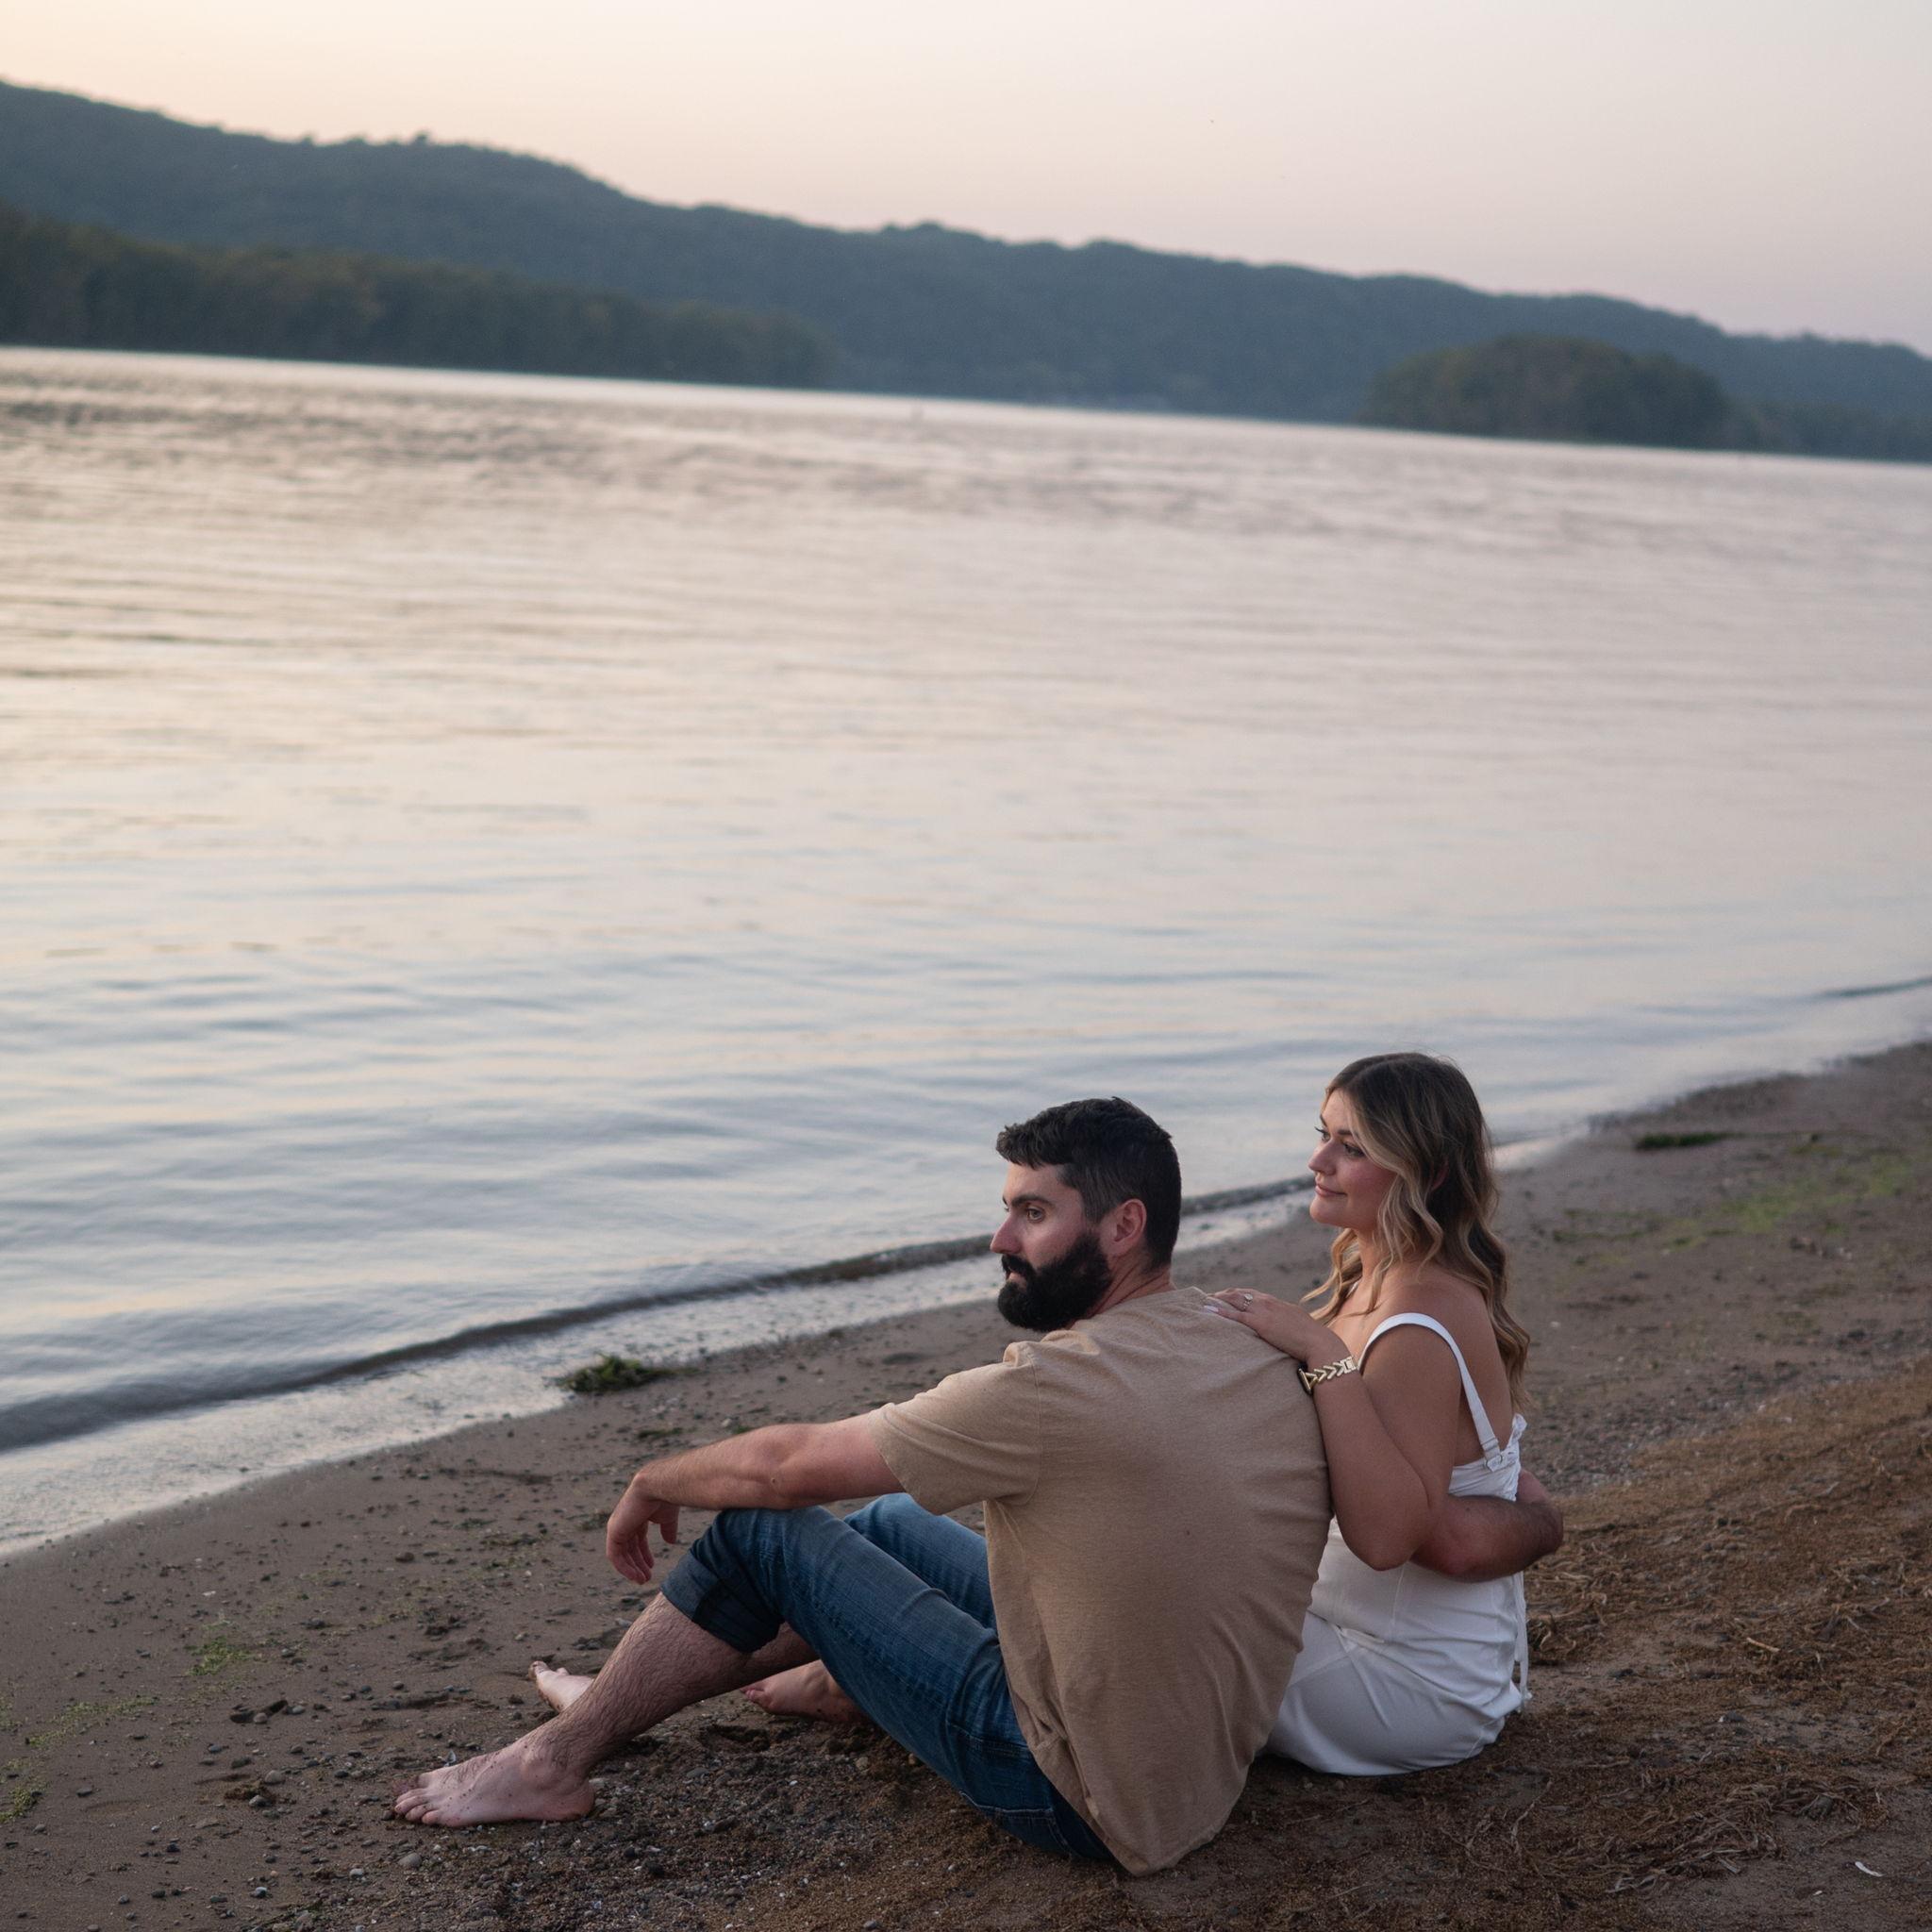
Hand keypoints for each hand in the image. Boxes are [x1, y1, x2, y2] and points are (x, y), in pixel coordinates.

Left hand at [606, 1476, 680, 1584]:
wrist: (658, 1486)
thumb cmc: (665, 1497)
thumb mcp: (668, 1518)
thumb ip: (668, 1529)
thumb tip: (670, 1542)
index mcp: (637, 1516)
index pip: (637, 1538)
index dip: (644, 1554)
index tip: (652, 1566)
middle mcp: (625, 1521)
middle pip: (629, 1548)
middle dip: (638, 1564)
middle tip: (646, 1578)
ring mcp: (617, 1526)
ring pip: (621, 1554)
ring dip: (631, 1569)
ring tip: (642, 1580)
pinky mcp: (614, 1532)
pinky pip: (615, 1556)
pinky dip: (624, 1568)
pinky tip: (635, 1576)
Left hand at [1203, 1288, 1348, 1367]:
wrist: (1318, 1342)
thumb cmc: (1311, 1338)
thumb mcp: (1297, 1324)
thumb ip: (1287, 1322)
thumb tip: (1284, 1328)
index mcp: (1276, 1302)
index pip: (1252, 1294)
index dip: (1237, 1294)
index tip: (1226, 1296)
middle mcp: (1268, 1303)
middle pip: (1240, 1294)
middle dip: (1224, 1295)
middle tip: (1210, 1298)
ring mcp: (1263, 1311)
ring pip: (1235, 1300)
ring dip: (1218, 1300)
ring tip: (1205, 1302)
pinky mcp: (1260, 1323)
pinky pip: (1236, 1315)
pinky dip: (1221, 1312)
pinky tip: (1209, 1311)